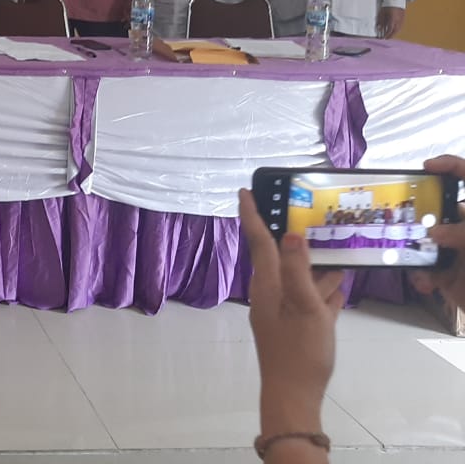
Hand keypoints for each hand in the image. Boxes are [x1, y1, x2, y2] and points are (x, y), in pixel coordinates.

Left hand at [239, 188, 343, 435]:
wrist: (293, 396)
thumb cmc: (298, 351)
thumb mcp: (305, 307)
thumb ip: (298, 270)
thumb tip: (293, 235)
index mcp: (268, 284)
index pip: (259, 240)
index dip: (252, 214)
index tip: (244, 190)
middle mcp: (272, 292)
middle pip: (281, 255)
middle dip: (294, 236)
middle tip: (307, 213)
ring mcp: (284, 309)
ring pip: (300, 277)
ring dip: (316, 264)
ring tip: (338, 246)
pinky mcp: (297, 325)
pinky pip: (310, 298)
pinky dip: (324, 288)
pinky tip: (340, 281)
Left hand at [377, 6, 404, 38]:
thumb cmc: (388, 5)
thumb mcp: (382, 13)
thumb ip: (381, 21)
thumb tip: (379, 28)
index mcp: (393, 20)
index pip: (390, 30)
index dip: (386, 35)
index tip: (383, 38)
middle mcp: (398, 21)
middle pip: (395, 31)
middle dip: (391, 36)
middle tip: (386, 38)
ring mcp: (402, 19)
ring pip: (399, 29)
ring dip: (394, 33)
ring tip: (390, 35)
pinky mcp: (403, 18)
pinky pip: (401, 26)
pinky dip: (397, 29)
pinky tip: (394, 30)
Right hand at [410, 155, 464, 310]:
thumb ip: (462, 233)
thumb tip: (435, 232)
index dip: (450, 167)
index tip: (426, 167)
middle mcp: (463, 232)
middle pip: (435, 211)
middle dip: (416, 215)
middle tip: (399, 219)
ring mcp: (454, 253)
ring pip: (422, 242)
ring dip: (412, 250)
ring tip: (405, 256)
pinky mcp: (445, 276)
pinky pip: (422, 270)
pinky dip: (419, 276)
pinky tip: (425, 283)